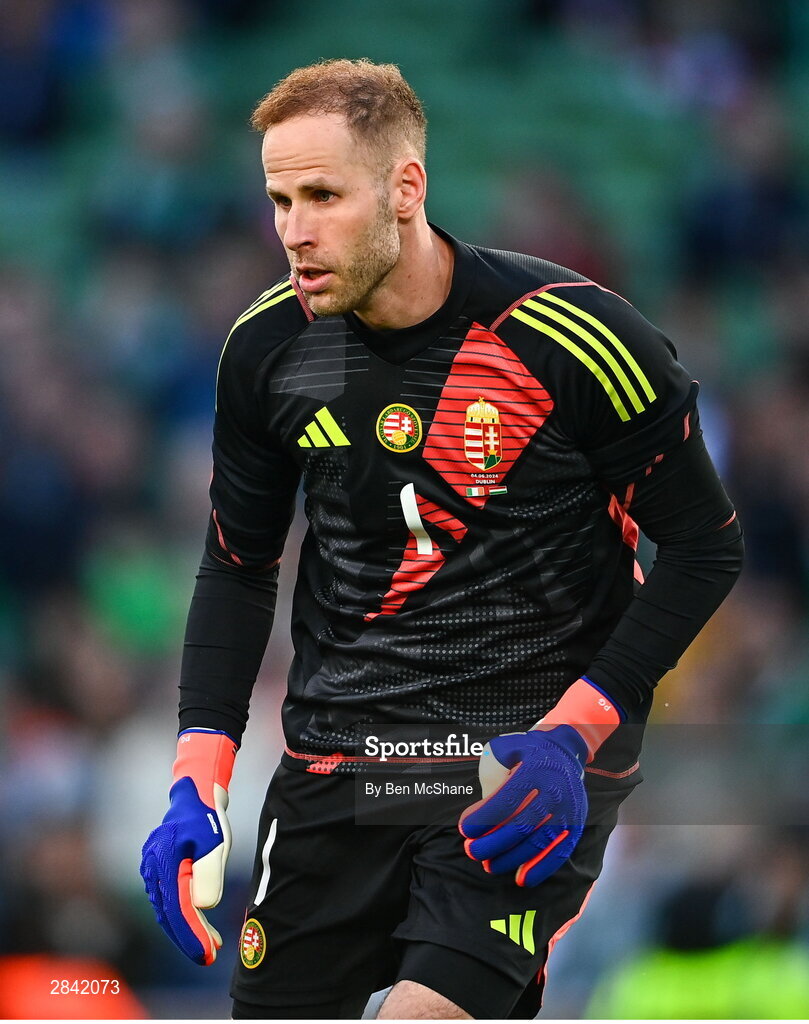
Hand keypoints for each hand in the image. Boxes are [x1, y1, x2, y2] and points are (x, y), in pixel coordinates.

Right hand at [140, 729, 236, 964]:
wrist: (194, 795)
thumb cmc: (206, 818)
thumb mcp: (215, 843)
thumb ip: (208, 875)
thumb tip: (202, 907)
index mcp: (165, 863)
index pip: (178, 909)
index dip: (191, 936)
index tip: (207, 955)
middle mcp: (152, 869)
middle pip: (169, 913)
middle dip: (188, 939)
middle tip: (209, 957)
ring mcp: (151, 869)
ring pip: (167, 908)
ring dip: (186, 929)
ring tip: (210, 945)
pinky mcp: (156, 869)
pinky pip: (167, 898)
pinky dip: (181, 915)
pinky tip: (199, 923)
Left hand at [460, 677, 621, 886]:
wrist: (564, 751)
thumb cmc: (526, 752)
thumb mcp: (505, 748)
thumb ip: (491, 775)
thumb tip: (480, 811)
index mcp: (536, 768)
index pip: (507, 800)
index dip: (484, 818)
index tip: (465, 829)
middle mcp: (556, 790)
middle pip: (521, 825)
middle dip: (493, 843)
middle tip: (472, 851)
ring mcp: (568, 809)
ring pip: (539, 842)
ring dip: (512, 859)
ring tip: (489, 866)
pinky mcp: (576, 824)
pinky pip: (560, 851)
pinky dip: (542, 868)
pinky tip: (523, 879)